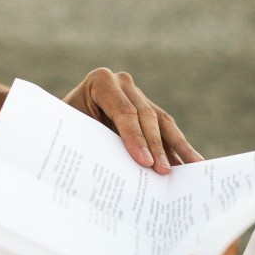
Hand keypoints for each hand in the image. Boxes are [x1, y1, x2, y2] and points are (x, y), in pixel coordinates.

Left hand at [63, 68, 202, 173]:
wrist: (61, 119)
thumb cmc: (63, 127)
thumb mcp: (72, 130)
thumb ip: (94, 142)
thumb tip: (120, 171)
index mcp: (102, 81)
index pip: (125, 112)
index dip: (136, 138)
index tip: (144, 163)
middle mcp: (123, 83)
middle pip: (146, 117)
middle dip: (156, 147)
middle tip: (164, 172)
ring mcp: (138, 94)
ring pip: (163, 122)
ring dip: (178, 146)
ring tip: (193, 167)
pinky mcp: (147, 108)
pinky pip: (166, 128)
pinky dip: (177, 147)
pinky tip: (190, 163)